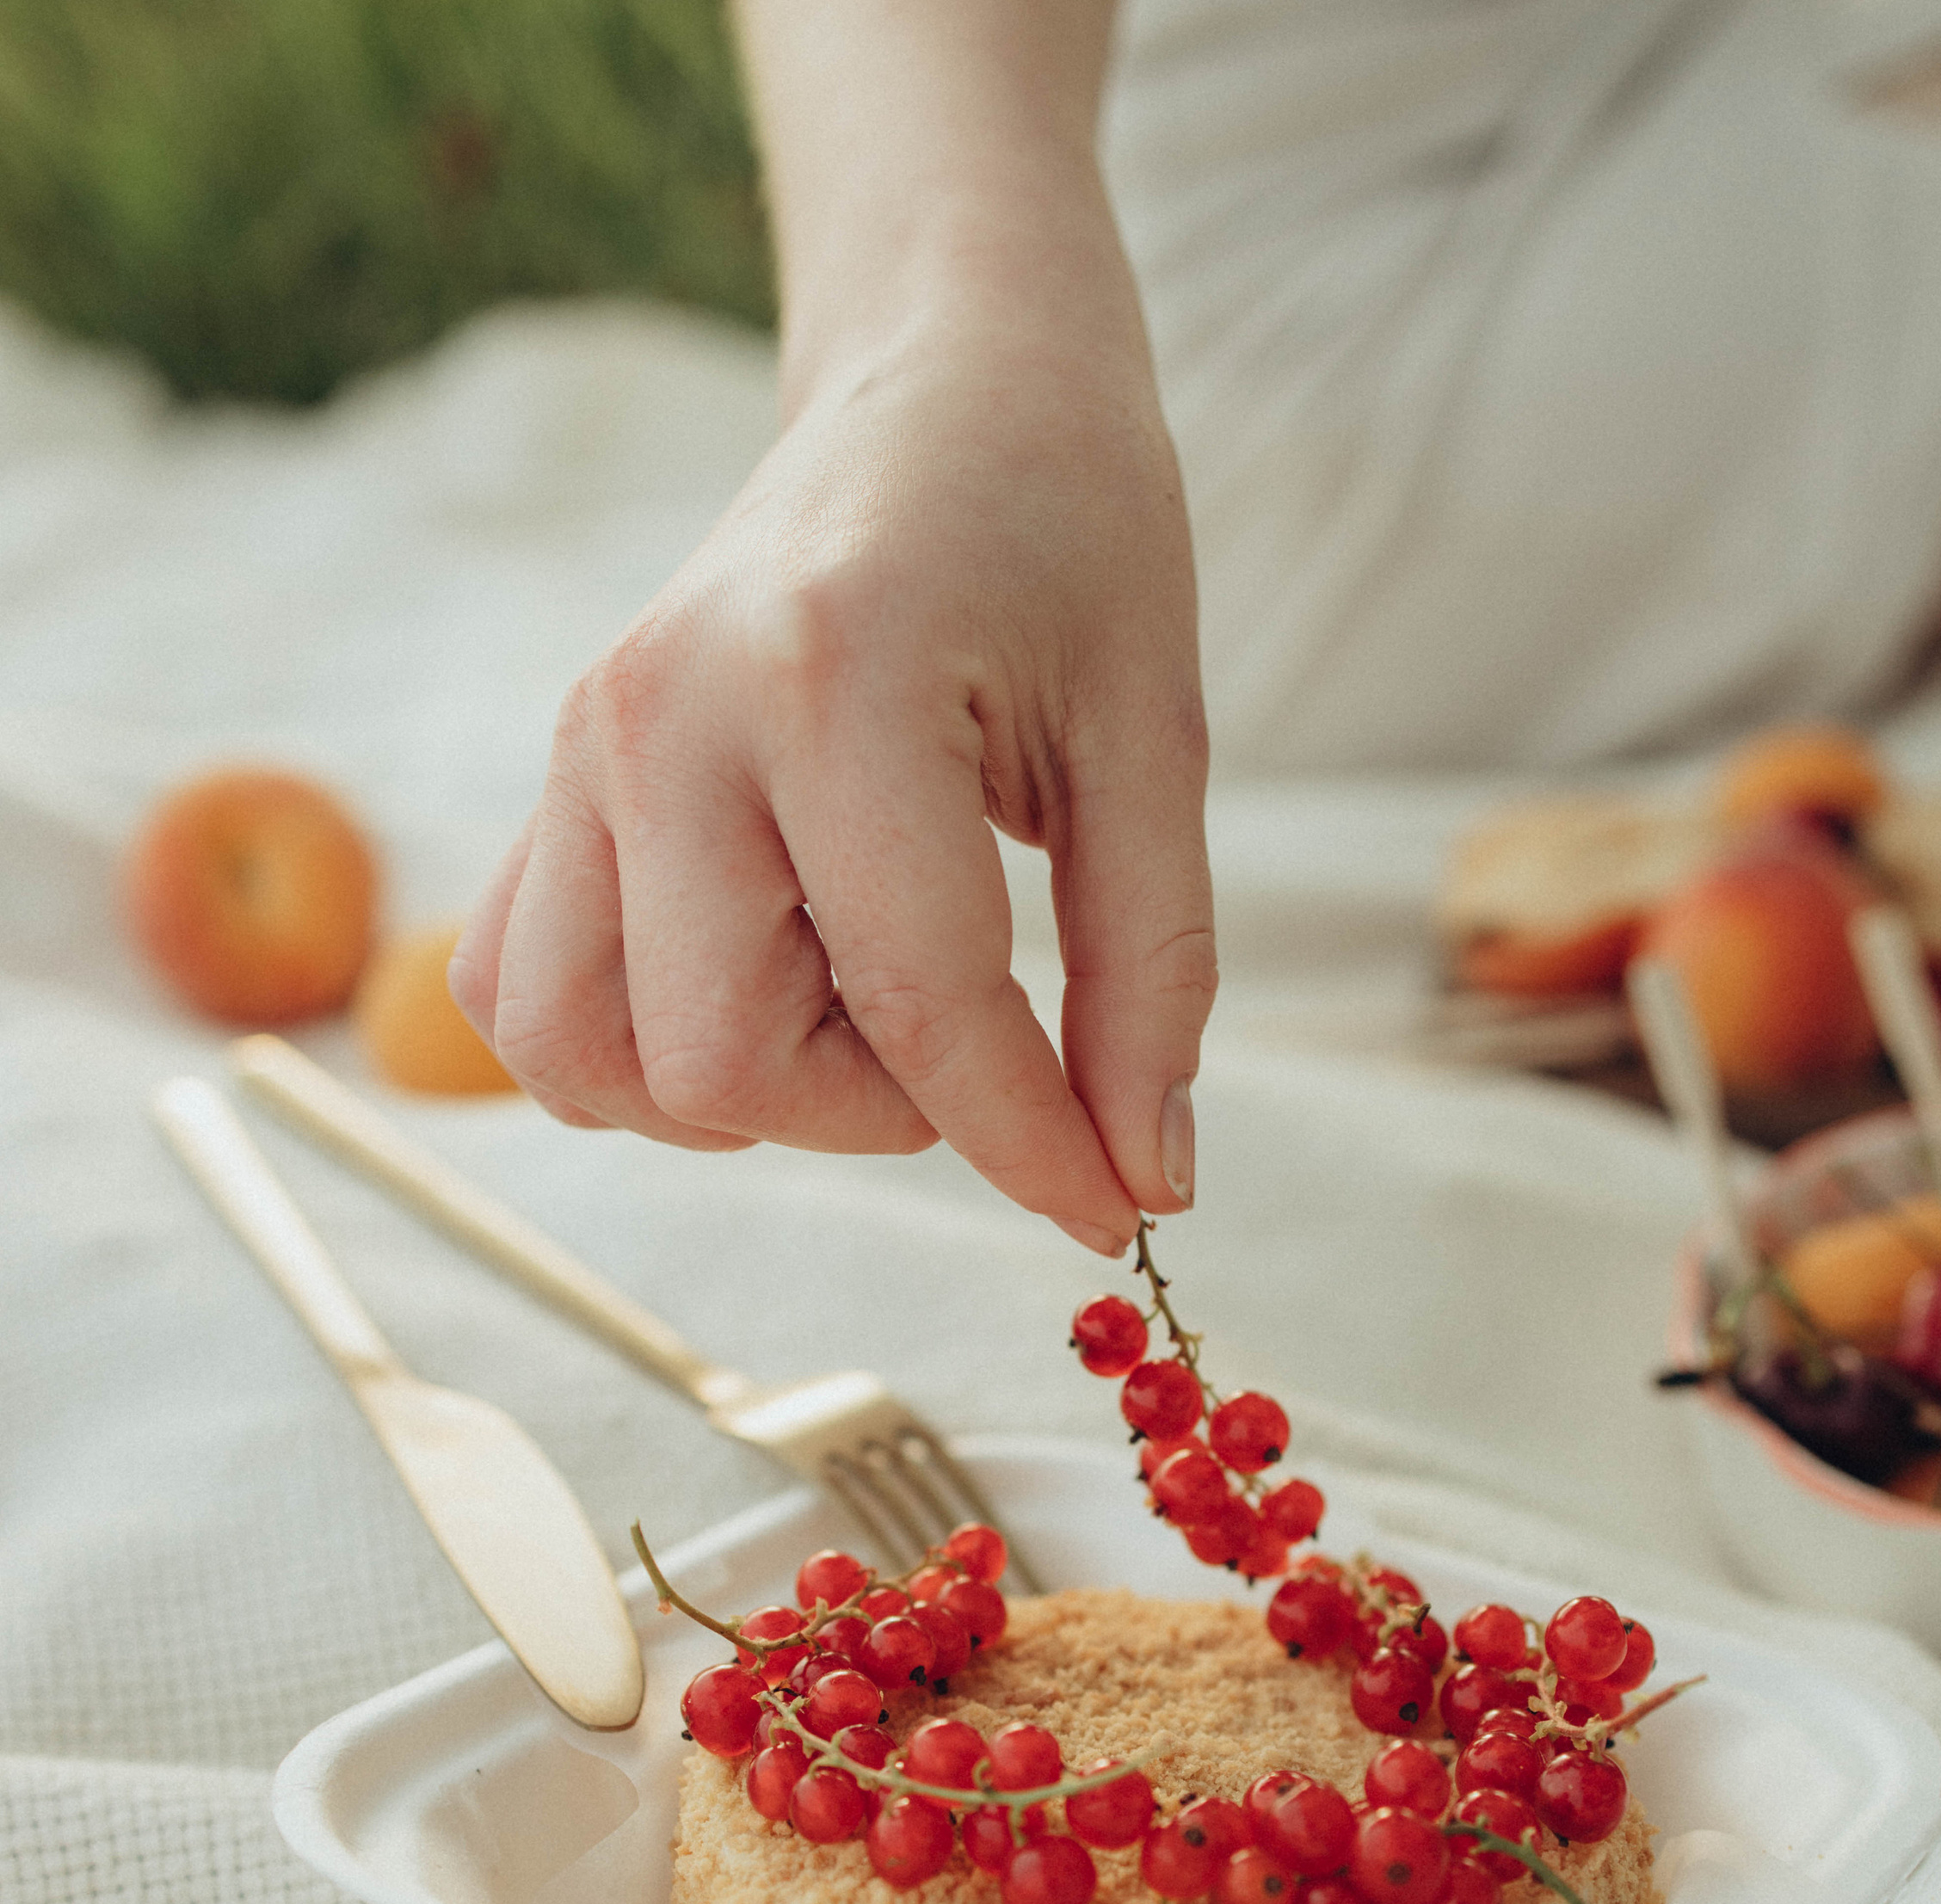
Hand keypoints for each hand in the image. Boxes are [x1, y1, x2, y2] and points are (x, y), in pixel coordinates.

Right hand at [450, 297, 1211, 1251]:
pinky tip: (757, 978)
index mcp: (829, 681)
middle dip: (870, 1112)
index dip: (1029, 1145)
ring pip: (583, 1057)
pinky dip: (629, 1046)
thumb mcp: (1150, 740)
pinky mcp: (549, 780)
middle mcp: (662, 719)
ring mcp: (577, 750)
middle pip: (715, 1066)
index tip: (1110, 1209)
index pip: (918, 1008)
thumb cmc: (1066, 532)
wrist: (942, 384)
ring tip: (851, 994)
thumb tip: (1141, 1178)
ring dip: (736, 1091)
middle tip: (970, 1031)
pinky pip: (517, 996)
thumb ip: (1148, 975)